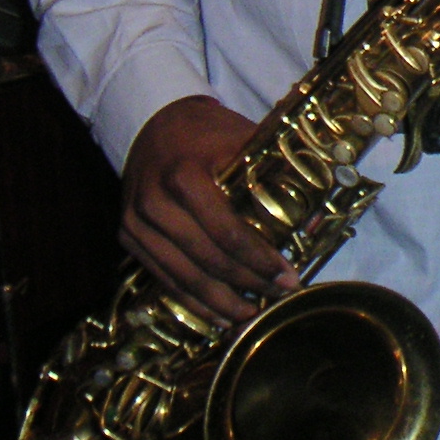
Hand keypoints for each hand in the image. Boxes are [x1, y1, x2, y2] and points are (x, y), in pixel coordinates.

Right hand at [121, 94, 298, 325]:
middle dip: (246, 284)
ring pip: (182, 276)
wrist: (156, 122)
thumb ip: (274, 178)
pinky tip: (217, 316)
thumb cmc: (209, 134)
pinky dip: (191, 300)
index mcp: (185, 175)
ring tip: (250, 316)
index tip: (287, 277)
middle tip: (276, 297)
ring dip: (219, 303)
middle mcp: (155, 201)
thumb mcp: (244, 143)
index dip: (259, 259)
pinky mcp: (127, 235)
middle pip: (206, 259)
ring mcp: (136, 221)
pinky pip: (163, 277)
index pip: (226, 231)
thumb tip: (311, 223)